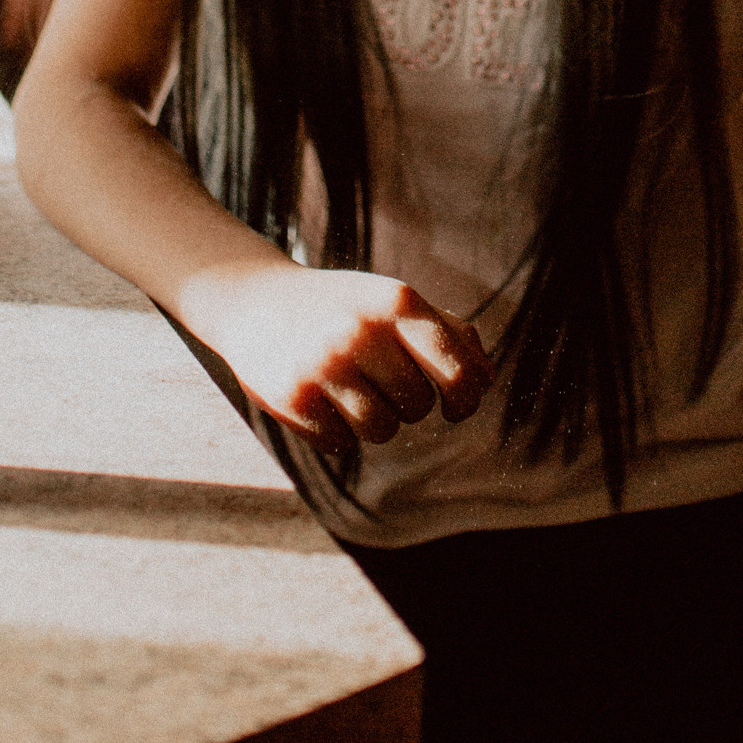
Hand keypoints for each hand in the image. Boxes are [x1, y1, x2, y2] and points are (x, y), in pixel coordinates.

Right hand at [185, 263, 493, 461]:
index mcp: (397, 302)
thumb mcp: (392, 300)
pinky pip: (341, 444)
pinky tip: (319, 400)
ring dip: (373, 420)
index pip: (455, 370)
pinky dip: (337, 432)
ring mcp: (326, 365)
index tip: (457, 407)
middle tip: (380, 381)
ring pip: (382, 430)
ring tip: (349, 390)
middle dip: (407, 402)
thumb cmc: (341, 304)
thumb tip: (487, 378)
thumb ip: (446, 330)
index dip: (466, 398)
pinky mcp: (294, 398)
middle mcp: (362, 331)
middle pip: (418, 406)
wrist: (255, 299)